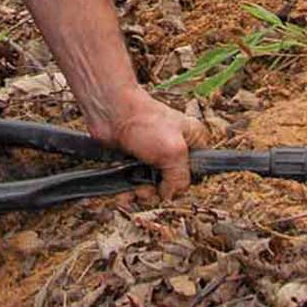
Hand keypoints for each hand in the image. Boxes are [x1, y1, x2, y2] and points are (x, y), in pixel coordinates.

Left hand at [91, 86, 208, 200]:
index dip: (185, 184)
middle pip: (173, 182)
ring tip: (133, 192)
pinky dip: (128, 190)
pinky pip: (134, 181)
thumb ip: (179, 178)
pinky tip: (122, 195)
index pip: (198, 171)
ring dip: (142, 194)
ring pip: (152, 185)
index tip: (171, 189)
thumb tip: (168, 196)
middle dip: (159, 192)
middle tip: (147, 191)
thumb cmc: (143, 123)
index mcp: (192, 140)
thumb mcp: (173, 152)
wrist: (108, 110)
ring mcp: (153, 153)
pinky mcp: (133, 158)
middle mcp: (174, 147)